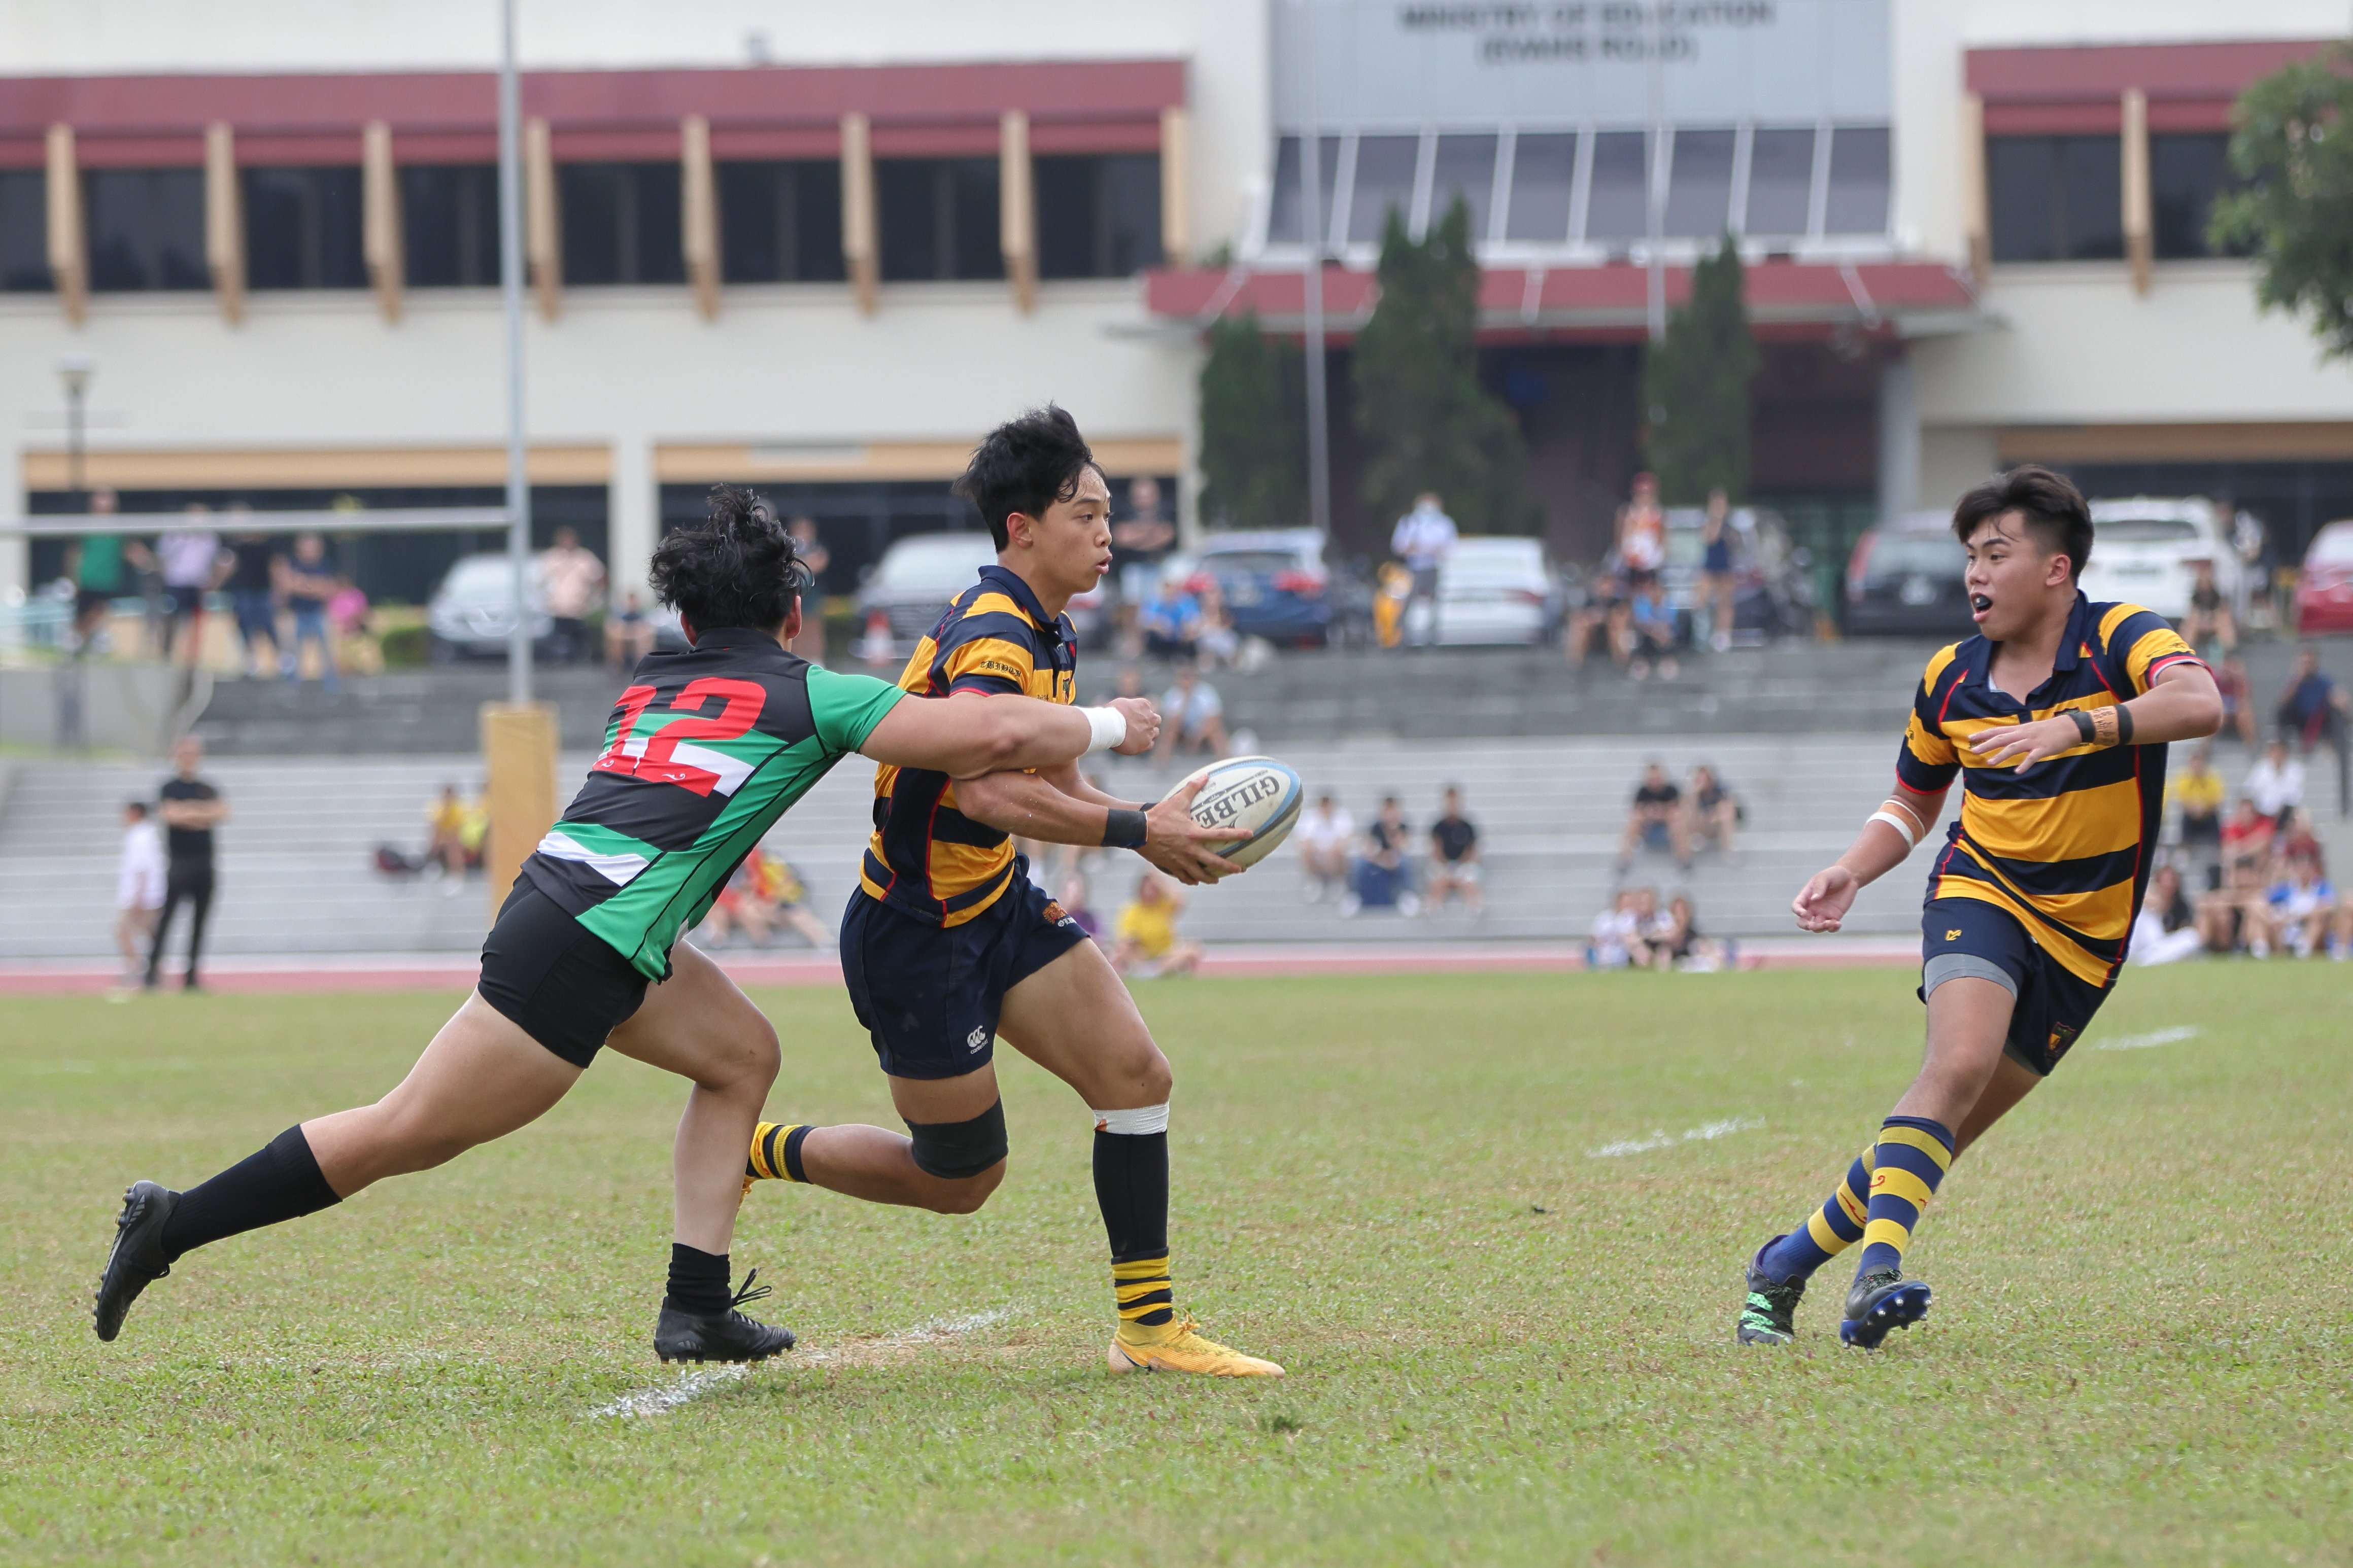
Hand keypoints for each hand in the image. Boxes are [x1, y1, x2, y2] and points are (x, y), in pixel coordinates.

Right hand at [1109, 697, 1160, 755]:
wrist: (1111, 727)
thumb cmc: (1112, 713)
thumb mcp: (1121, 703)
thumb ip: (1130, 706)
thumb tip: (1129, 710)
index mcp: (1145, 705)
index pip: (1148, 709)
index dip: (1141, 713)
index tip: (1134, 717)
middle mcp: (1151, 717)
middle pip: (1156, 720)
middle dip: (1150, 722)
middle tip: (1139, 726)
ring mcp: (1150, 731)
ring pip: (1155, 732)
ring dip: (1149, 733)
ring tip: (1136, 736)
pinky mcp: (1146, 744)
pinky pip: (1151, 744)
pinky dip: (1145, 743)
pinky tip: (1136, 743)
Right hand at [1140, 777, 1245, 885]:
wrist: (1137, 831)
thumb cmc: (1158, 815)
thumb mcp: (1177, 800)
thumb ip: (1192, 788)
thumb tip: (1206, 775)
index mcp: (1194, 834)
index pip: (1221, 835)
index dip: (1238, 835)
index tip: (1250, 835)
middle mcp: (1190, 850)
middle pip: (1214, 862)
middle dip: (1229, 867)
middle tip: (1240, 870)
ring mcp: (1181, 860)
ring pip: (1199, 875)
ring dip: (1210, 878)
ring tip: (1216, 880)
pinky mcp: (1171, 866)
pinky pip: (1184, 877)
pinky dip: (1191, 880)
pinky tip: (1195, 881)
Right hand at [1792, 864, 1859, 932]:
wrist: (1850, 877)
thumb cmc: (1834, 874)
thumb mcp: (1825, 877)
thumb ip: (1819, 887)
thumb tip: (1814, 899)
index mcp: (1807, 896)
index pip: (1796, 906)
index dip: (1797, 911)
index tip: (1804, 913)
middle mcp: (1812, 907)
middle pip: (1803, 922)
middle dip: (1806, 926)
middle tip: (1813, 925)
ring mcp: (1823, 913)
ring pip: (1816, 927)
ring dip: (1822, 928)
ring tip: (1833, 922)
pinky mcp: (1834, 917)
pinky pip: (1830, 928)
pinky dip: (1833, 929)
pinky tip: (1838, 924)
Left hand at [1965, 715, 2084, 772]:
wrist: (2068, 727)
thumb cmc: (2048, 730)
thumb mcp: (2029, 729)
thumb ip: (2017, 734)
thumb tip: (2004, 738)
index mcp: (2019, 729)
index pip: (1998, 730)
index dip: (1984, 734)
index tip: (1970, 738)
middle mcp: (2023, 734)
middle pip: (2002, 738)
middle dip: (1986, 744)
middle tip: (1973, 751)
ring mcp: (2033, 741)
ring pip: (2013, 747)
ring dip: (2001, 755)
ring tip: (1990, 763)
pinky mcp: (2043, 749)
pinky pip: (2032, 757)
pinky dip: (2024, 764)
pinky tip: (2017, 772)